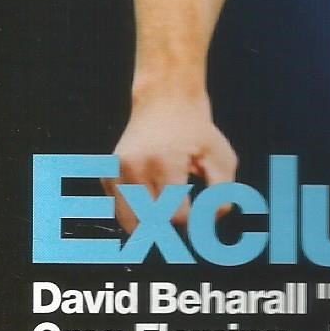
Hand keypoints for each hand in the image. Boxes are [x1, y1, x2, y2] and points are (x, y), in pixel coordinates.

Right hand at [108, 95, 238, 230]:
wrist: (165, 103)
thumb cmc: (197, 132)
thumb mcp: (221, 156)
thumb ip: (221, 192)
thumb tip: (210, 222)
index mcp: (164, 162)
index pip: (175, 216)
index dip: (192, 222)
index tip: (200, 214)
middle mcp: (134, 167)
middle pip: (149, 224)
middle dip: (169, 227)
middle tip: (183, 217)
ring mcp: (116, 171)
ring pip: (129, 222)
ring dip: (150, 224)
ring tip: (167, 209)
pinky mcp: (108, 175)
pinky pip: (119, 210)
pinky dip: (136, 212)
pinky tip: (152, 196)